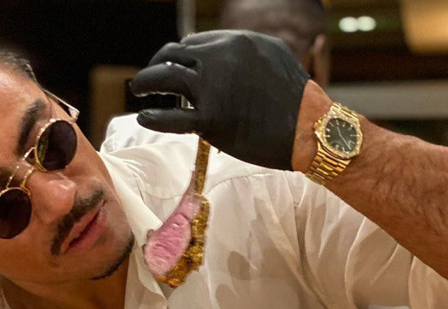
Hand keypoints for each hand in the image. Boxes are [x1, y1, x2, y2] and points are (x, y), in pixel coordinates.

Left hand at [130, 30, 308, 170]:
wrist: (308, 128)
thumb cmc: (296, 100)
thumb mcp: (274, 57)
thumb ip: (246, 54)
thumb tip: (224, 56)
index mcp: (235, 41)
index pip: (192, 45)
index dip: (177, 57)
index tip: (171, 68)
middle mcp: (220, 59)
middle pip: (174, 56)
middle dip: (157, 66)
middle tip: (147, 79)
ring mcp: (213, 89)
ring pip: (166, 80)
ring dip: (147, 84)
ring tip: (138, 91)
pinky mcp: (211, 120)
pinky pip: (171, 118)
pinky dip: (153, 117)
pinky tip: (144, 116)